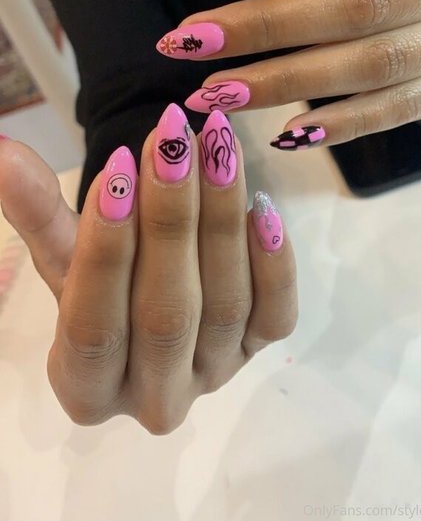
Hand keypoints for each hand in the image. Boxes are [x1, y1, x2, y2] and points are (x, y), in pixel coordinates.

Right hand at [0, 107, 295, 433]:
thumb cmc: (101, 283)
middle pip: (165, 313)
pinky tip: (262, 205)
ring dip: (220, 218)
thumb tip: (4, 153)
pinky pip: (276, 313)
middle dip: (169, 220)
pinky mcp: (260, 350)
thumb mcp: (65, 254)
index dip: (104, 249)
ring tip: (215, 146)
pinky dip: (273, 262)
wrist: (153, 298)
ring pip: (223, 302)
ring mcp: (215, 375)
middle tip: (170, 141)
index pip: (93, 327)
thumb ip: (38, 213)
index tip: (115, 172)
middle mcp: (155, 397)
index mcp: (88, 388)